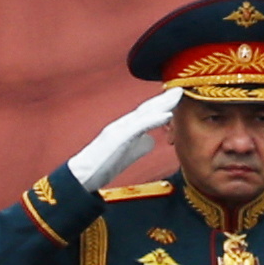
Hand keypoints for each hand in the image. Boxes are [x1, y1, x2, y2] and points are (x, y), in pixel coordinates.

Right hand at [66, 90, 180, 186]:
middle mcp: (123, 124)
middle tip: (181, 89)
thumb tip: (151, 140)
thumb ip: (139, 146)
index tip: (177, 97)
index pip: (146, 113)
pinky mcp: (118, 137)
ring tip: (178, 94)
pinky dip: (154, 119)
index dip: (162, 104)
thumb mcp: (126, 154)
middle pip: (147, 108)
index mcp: (125, 128)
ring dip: (162, 103)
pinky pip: (139, 126)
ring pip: (144, 112)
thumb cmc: (102, 165)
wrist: (82, 175)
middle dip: (165, 99)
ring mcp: (120, 129)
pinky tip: (167, 114)